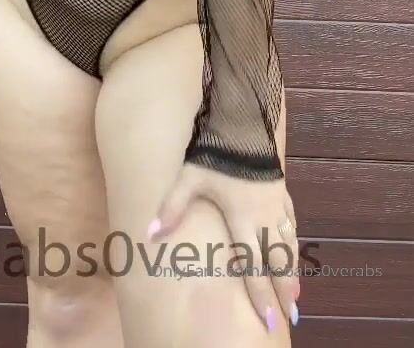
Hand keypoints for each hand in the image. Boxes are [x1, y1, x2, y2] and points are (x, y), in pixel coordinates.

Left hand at [147, 162, 300, 332]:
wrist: (243, 125)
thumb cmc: (215, 155)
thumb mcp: (188, 180)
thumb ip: (171, 208)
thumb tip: (149, 234)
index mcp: (243, 222)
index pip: (253, 267)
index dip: (261, 295)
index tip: (269, 319)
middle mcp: (265, 219)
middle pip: (278, 261)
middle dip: (284, 289)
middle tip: (291, 314)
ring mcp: (276, 205)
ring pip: (289, 244)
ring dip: (293, 269)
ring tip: (296, 291)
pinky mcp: (282, 191)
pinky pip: (291, 221)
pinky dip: (294, 238)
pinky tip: (294, 245)